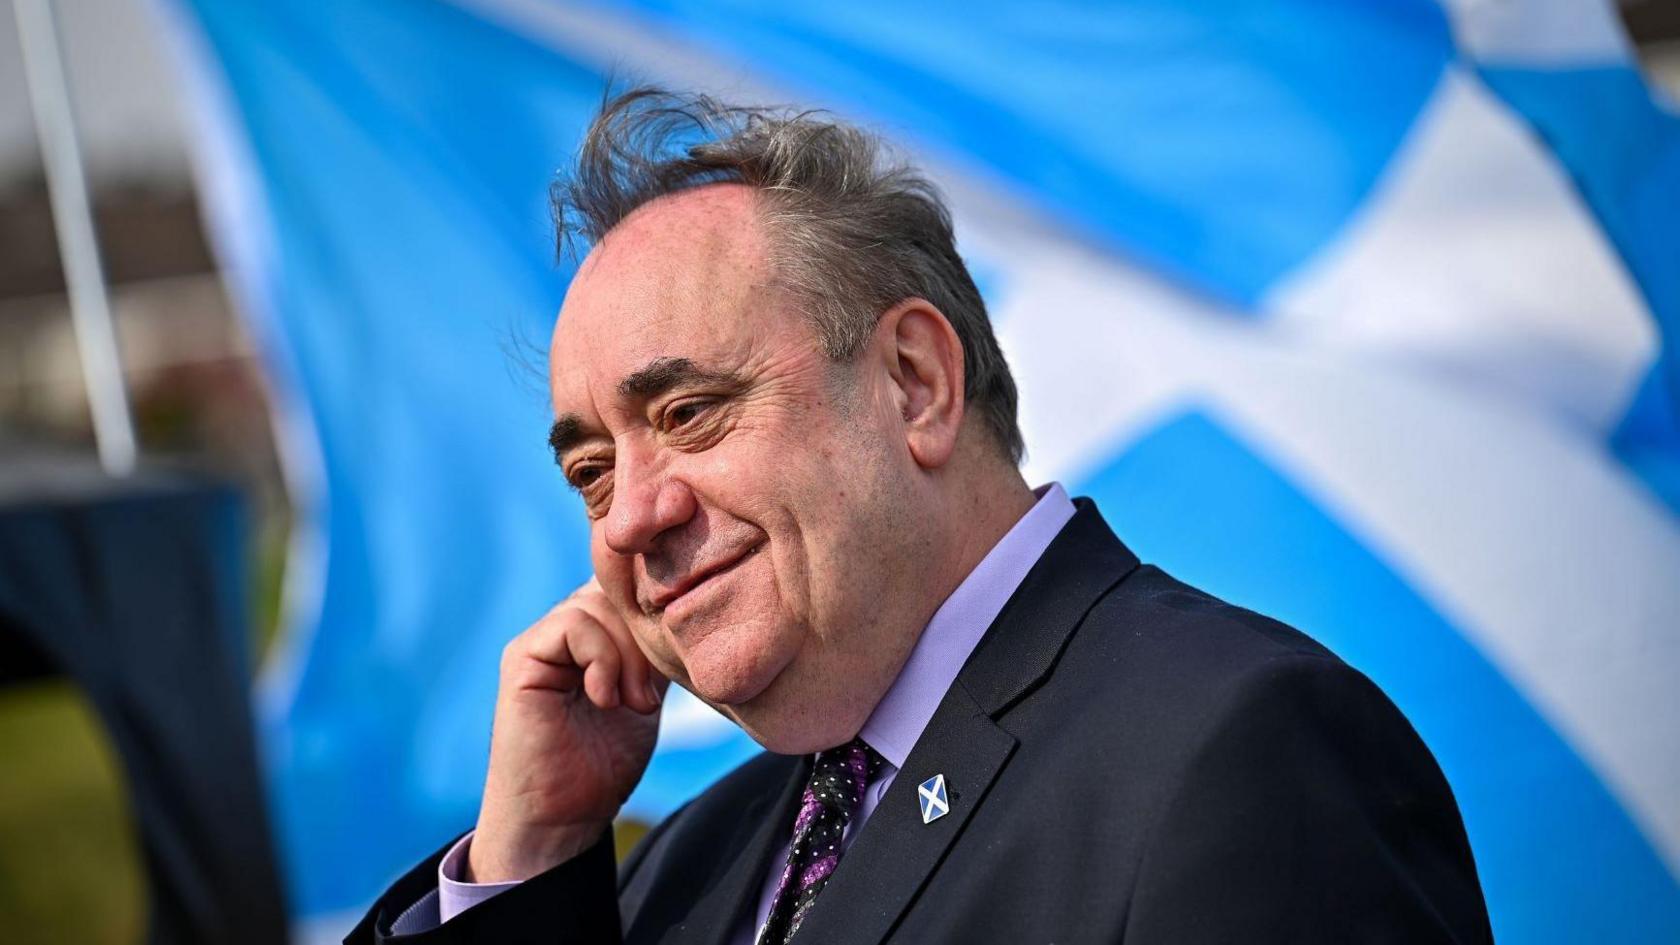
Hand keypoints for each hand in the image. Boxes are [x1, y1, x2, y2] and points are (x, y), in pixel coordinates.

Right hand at [468, 577, 665, 882]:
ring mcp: (541, 641)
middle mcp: (565, 628)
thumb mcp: (646, 694)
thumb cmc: (604, 764)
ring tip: (634, 704)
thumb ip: (656, 652)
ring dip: (628, 655)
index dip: (658, 611)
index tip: (675, 660)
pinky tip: (605, 700)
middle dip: (646, 638)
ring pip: (598, 603)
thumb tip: (693, 612)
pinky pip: (571, 625)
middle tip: (649, 698)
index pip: (630, 584)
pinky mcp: (522, 660)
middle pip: (618, 588)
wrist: (561, 818)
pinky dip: (601, 661)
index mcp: (594, 633)